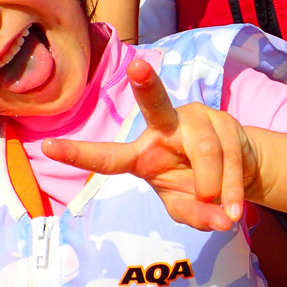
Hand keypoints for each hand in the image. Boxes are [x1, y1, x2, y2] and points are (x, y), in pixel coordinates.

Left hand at [42, 58, 256, 231]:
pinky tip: (234, 208)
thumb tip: (222, 219)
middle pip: (155, 104)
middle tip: (138, 67)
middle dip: (146, 85)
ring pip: (204, 150)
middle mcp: (165, 127)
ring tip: (226, 213)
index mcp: (141, 153)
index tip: (48, 147)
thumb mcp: (188, 209)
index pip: (108, 156)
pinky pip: (230, 157)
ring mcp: (196, 119)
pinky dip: (233, 188)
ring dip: (214, 186)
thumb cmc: (197, 187)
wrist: (238, 172)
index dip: (78, 153)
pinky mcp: (225, 121)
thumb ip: (196, 216)